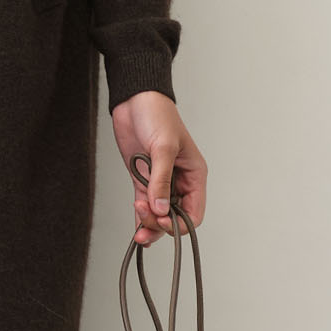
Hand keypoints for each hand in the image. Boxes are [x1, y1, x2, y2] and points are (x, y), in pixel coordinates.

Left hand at [111, 91, 206, 247]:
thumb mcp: (163, 148)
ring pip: (159, 214)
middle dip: (160, 224)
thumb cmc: (157, 115)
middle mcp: (180, 182)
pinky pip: (145, 206)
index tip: (163, 221)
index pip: (194, 212)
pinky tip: (136, 230)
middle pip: (175, 217)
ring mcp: (161, 182)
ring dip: (149, 225)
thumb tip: (161, 209)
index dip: (179, 223)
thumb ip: (161, 180)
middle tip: (143, 217)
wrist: (135, 100)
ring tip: (137, 230)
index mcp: (194, 175)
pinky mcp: (143, 179)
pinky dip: (140, 218)